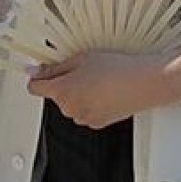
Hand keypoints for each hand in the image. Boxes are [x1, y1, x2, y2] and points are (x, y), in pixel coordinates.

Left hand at [27, 50, 170, 128]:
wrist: (145, 83)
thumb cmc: (117, 69)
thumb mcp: (81, 59)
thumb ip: (55, 67)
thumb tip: (37, 71)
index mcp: (62, 92)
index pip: (35, 88)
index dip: (37, 77)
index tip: (41, 71)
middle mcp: (70, 109)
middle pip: (56, 95)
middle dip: (64, 83)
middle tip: (83, 69)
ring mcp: (84, 118)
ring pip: (72, 104)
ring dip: (79, 93)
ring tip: (99, 79)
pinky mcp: (99, 123)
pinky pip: (87, 111)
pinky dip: (92, 102)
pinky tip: (106, 90)